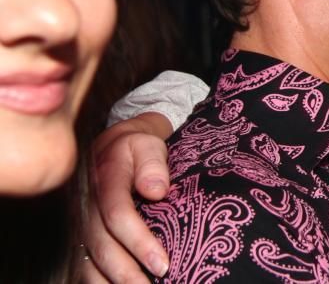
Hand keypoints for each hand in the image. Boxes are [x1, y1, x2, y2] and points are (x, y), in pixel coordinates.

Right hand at [83, 113, 172, 282]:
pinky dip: (97, 281)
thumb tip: (156, 190)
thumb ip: (153, 164)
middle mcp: (87, 204)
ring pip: (88, 260)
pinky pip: (82, 263)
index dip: (139, 241)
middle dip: (126, 272)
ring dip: (110, 282)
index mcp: (106, 179)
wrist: (113, 145)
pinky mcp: (79, 234)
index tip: (162, 264)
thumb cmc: (138, 147)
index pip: (118, 214)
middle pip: (101, 245)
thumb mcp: (148, 144)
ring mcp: (79, 221)